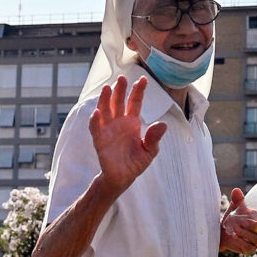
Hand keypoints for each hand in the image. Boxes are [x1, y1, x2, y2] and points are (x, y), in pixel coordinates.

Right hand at [88, 75, 167, 193]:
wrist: (123, 178)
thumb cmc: (136, 163)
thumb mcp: (150, 151)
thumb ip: (154, 138)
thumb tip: (162, 124)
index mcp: (132, 122)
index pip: (135, 102)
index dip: (138, 91)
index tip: (143, 79)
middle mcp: (119, 123)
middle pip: (119, 102)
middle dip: (120, 90)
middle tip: (122, 78)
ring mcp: (108, 130)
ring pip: (105, 110)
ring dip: (105, 100)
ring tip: (106, 88)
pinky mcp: (100, 140)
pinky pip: (96, 128)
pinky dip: (95, 120)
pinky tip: (97, 112)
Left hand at [220, 188, 256, 253]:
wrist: (220, 232)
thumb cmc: (231, 219)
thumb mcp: (234, 208)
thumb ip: (237, 200)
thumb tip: (236, 190)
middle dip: (254, 226)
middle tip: (242, 222)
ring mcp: (256, 241)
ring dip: (245, 233)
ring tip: (235, 228)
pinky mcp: (249, 249)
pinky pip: (249, 247)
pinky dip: (241, 241)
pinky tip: (234, 236)